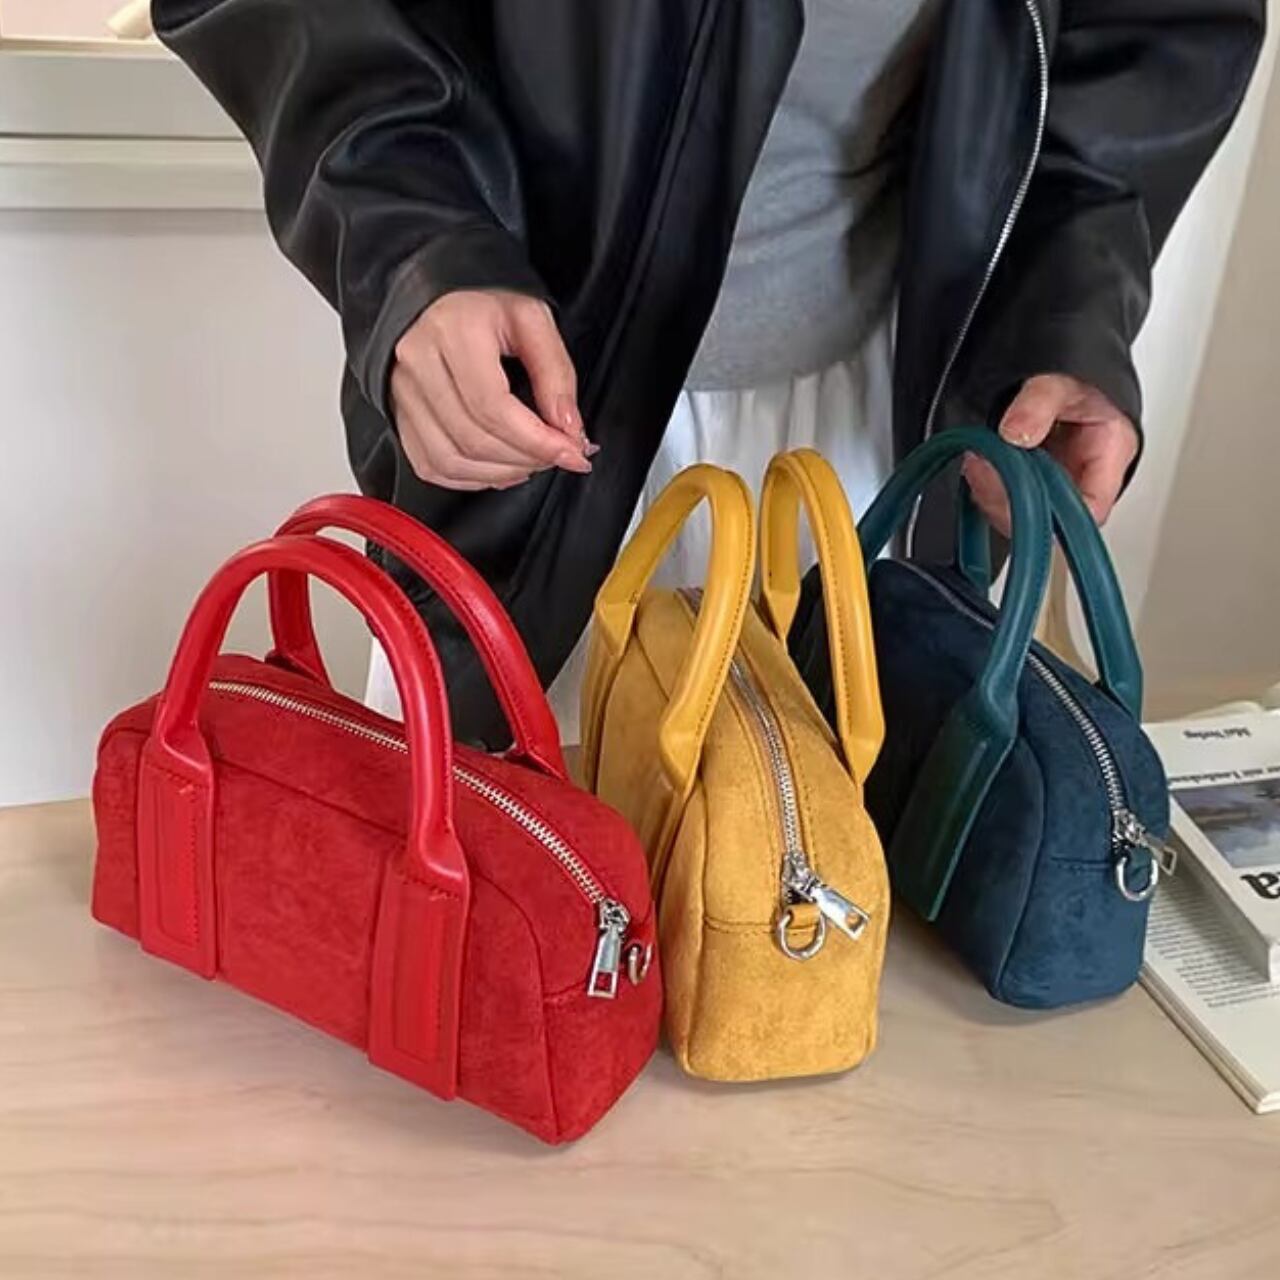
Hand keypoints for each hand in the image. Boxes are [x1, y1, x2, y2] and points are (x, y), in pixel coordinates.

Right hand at [389, 290, 594, 490]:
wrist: (438, 301)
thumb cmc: (485, 307)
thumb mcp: (534, 321)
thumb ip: (556, 374)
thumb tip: (568, 428)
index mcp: (453, 332)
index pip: (493, 407)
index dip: (537, 440)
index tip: (572, 452)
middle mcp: (419, 363)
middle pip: (474, 439)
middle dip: (526, 458)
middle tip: (559, 455)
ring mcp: (402, 393)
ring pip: (451, 459)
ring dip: (502, 473)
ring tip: (532, 462)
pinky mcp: (399, 416)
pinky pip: (432, 466)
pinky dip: (472, 478)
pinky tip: (500, 468)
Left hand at [962, 373, 1139, 532]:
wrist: (1063, 365)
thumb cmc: (1076, 374)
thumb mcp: (1061, 379)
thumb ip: (1040, 402)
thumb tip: (1016, 432)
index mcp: (1111, 453)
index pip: (1090, 509)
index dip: (1055, 515)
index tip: (1015, 491)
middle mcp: (1085, 474)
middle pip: (1051, 520)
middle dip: (1010, 500)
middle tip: (984, 469)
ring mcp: (1056, 479)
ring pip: (1025, 512)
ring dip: (994, 493)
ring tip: (978, 462)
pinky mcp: (1032, 477)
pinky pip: (1008, 496)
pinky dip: (988, 485)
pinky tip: (978, 464)